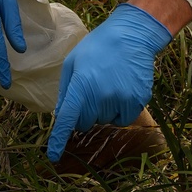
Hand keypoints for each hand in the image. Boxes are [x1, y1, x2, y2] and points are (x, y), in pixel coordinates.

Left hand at [47, 3, 171, 161]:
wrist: (132, 36)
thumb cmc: (97, 47)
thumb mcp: (73, 63)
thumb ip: (66, 90)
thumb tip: (61, 115)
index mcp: (82, 85)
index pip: (67, 119)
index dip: (59, 139)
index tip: (53, 156)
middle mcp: (101, 96)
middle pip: (85, 123)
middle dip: (83, 113)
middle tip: (90, 91)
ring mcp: (121, 100)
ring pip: (104, 120)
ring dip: (102, 110)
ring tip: (108, 84)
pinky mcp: (137, 102)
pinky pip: (122, 119)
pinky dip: (119, 111)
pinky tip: (120, 90)